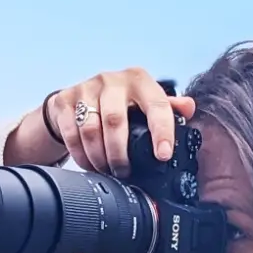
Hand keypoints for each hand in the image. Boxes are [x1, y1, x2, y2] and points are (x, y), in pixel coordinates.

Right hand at [5, 67, 197, 175]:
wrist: (78, 96)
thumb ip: (167, 107)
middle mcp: (111, 80)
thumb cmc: (120, 103)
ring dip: (99, 158)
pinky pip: (71, 134)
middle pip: (115, 121)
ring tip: (106, 170)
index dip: (162, 131)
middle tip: (124, 172)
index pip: (156, 105)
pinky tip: (89, 164)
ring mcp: (85, 88)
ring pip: (90, 130)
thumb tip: (189, 107)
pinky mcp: (64, 100)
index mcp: (139, 80)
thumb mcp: (145, 101)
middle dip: (120, 154)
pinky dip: (80, 155)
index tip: (163, 155)